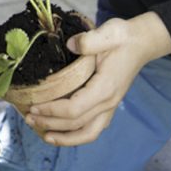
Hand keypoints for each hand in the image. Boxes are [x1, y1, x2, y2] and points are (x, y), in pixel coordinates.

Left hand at [25, 14, 170, 145]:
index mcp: (106, 88)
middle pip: (76, 123)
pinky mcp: (108, 106)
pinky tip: (61, 133)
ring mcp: (110, 107)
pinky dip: (76, 136)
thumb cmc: (123, 38)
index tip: (33, 106)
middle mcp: (108, 103)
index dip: (52, 111)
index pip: (75, 109)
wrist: (142, 42)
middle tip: (28, 118)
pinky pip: (92, 129)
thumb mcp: (109, 32)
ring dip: (65, 138)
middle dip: (50, 123)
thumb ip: (89, 40)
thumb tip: (70, 45)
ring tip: (43, 135)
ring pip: (87, 133)